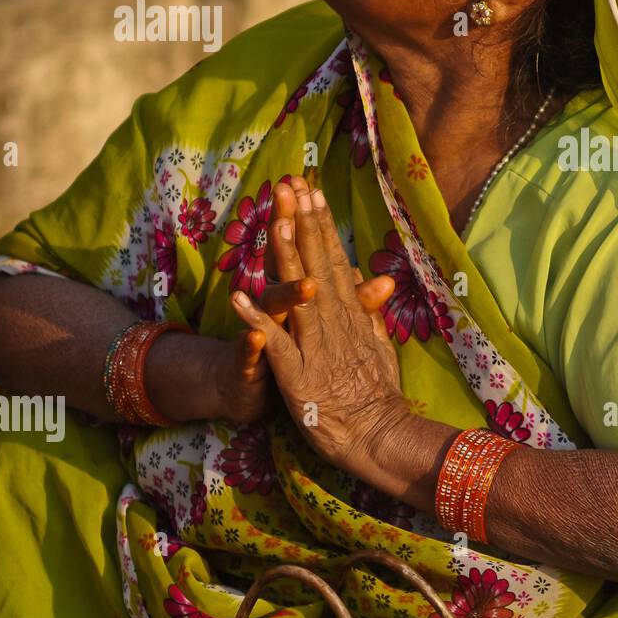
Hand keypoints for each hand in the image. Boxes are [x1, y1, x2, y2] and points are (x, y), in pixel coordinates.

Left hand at [229, 177, 404, 470]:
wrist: (378, 434)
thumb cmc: (376, 394)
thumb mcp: (378, 346)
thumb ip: (370, 312)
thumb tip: (375, 281)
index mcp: (351, 313)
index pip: (333, 258)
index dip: (320, 223)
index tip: (311, 190)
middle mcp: (334, 320)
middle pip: (316, 263)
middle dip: (303, 222)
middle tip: (291, 184)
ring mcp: (315, 345)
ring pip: (298, 292)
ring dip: (286, 256)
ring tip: (274, 221)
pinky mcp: (297, 373)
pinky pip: (273, 342)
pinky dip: (256, 319)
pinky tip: (239, 296)